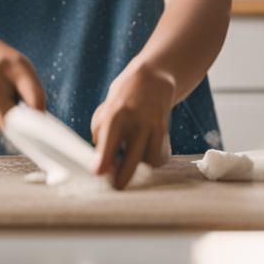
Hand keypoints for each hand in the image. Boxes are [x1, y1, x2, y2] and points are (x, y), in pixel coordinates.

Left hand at [90, 63, 174, 188]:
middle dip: (123, 178)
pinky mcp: (165, 131)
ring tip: (133, 153)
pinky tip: (146, 149)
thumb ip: (101, 136)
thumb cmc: (122, 98)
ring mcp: (152, 126)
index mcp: (115, 114)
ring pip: (148, 162)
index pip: (107, 142)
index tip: (98, 174)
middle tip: (117, 185)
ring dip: (140, 164)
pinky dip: (152, 159)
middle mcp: (135, 121)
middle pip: (130, 160)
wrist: (153, 78)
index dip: (102, 161)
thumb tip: (102, 165)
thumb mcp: (105, 111)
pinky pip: (159, 157)